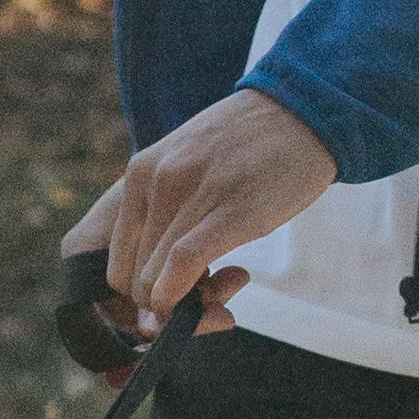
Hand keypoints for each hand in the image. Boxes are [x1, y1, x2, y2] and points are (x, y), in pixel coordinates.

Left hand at [62, 86, 338, 341]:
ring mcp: (191, 193)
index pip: (116, 260)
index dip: (140, 294)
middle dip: (161, 305)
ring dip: (182, 305)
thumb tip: (155, 269)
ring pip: (155, 277)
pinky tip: (206, 301)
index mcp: (140, 172)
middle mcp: (156, 181)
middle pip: (133, 276)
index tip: (173, 299)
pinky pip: (184, 263)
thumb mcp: (187, 166)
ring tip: (220, 293)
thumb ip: (165, 208)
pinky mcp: (230, 210)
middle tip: (202, 301)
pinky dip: (183, 295)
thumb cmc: (249, 148)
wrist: (302, 113)